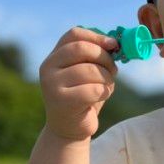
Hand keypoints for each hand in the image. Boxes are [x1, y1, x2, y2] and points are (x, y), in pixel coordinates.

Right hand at [39, 26, 119, 141]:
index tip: (114, 44)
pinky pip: (93, 89)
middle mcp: (48, 67)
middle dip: (105, 58)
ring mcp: (51, 84)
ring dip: (107, 78)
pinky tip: (101, 97)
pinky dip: (104, 92)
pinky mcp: (61, 101)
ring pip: (90, 70)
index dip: (97, 36)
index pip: (74, 34)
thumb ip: (96, 56)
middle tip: (113, 69)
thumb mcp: (89, 72)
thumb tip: (115, 43)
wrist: (70, 128)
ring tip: (105, 86)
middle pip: (82, 49)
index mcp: (55, 56)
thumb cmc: (84, 97)